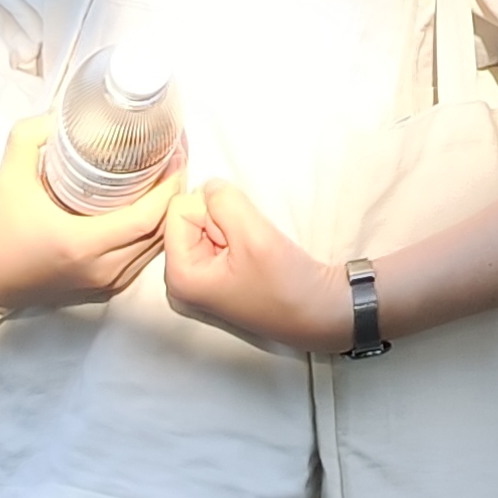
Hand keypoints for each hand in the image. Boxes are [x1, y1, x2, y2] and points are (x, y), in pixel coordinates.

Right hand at [0, 118, 187, 314]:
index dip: (169, 187)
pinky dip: (154, 235)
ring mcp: (104, 283)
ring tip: (168, 178)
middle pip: (160, 233)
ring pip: (155, 250)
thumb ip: (29, 136)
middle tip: (177, 159)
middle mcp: (100, 269)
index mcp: (82, 244)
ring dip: (168, 215)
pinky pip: (142, 261)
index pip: (146, 219)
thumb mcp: (9, 175)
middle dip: (175, 194)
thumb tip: (59, 115)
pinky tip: (152, 208)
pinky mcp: (103, 290)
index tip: (176, 155)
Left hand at [150, 176, 349, 354]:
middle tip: (248, 248)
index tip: (239, 240)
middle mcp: (180, 280)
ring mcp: (197, 281)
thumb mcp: (254, 236)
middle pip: (190, 217)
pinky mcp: (214, 279)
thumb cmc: (287, 285)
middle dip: (221, 221)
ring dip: (233, 229)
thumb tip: (208, 184)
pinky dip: (238, 238)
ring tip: (254, 254)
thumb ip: (225, 201)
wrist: (319, 313)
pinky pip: (217, 238)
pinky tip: (254, 257)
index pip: (179, 208)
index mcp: (179, 276)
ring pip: (206, 224)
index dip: (213, 212)